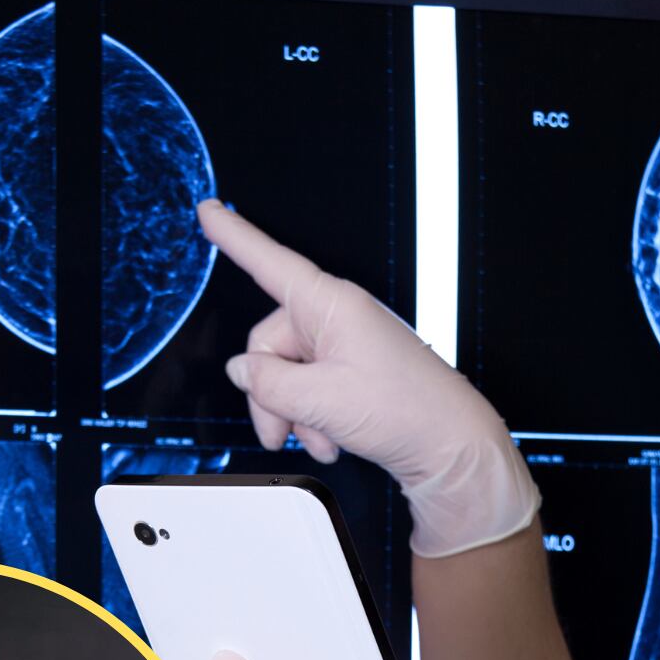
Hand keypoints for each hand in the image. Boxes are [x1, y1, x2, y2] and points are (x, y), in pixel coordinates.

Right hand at [198, 199, 540, 557]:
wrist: (450, 448)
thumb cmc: (409, 412)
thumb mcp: (321, 399)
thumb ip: (268, 382)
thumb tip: (243, 371)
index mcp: (333, 305)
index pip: (271, 263)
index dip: (235, 236)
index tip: (210, 211)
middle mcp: (338, 319)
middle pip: (269, 344)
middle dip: (269, 394)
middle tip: (283, 429)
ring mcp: (345, 348)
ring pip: (286, 375)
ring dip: (293, 413)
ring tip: (321, 437)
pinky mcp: (352, 376)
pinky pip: (309, 391)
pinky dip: (312, 419)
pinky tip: (332, 440)